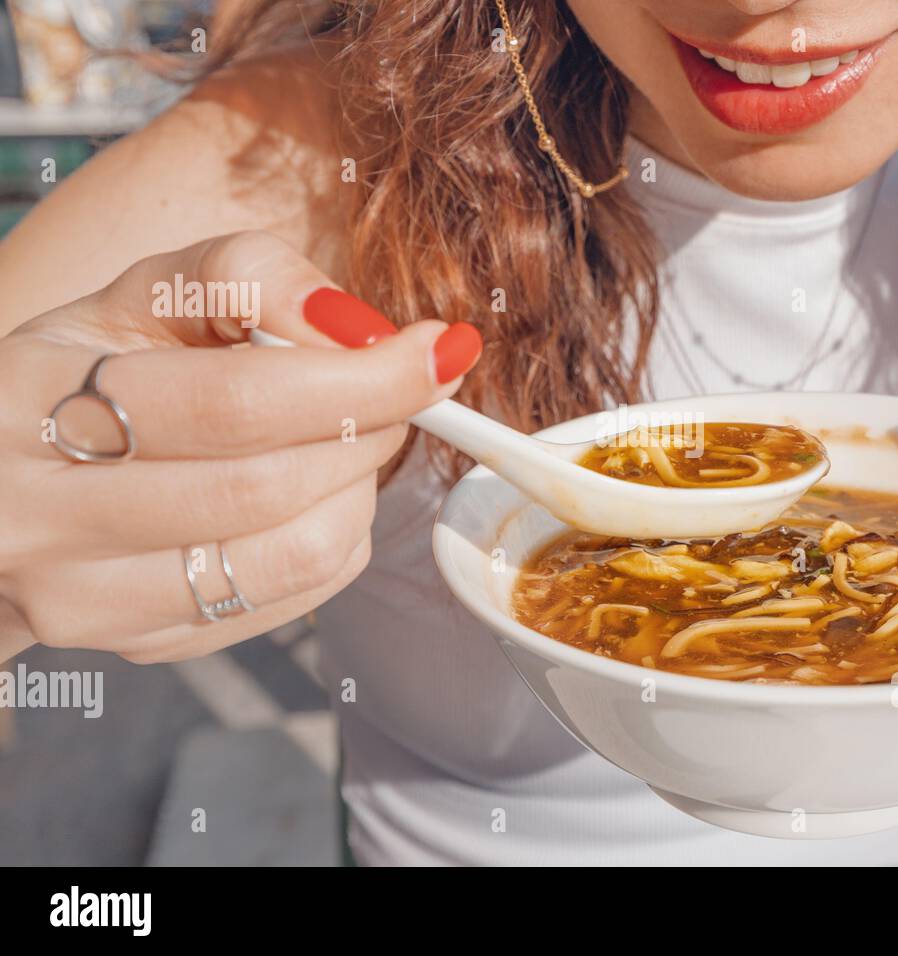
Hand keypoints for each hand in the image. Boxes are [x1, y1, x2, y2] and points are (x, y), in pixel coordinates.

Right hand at [0, 231, 480, 662]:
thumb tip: (359, 328)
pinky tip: (312, 493)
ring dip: (358, 485)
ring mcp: (92, 599)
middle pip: (272, 487)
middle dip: (369, 428)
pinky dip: (338, 533)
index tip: (436, 352)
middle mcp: (47, 519)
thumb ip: (247, 277)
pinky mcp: (145, 642)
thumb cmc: (82, 376)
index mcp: (32, 405)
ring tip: (341, 439)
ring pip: (296, 552)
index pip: (234, 403)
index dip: (359, 381)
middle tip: (390, 391)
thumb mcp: (141, 296)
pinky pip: (299, 594)